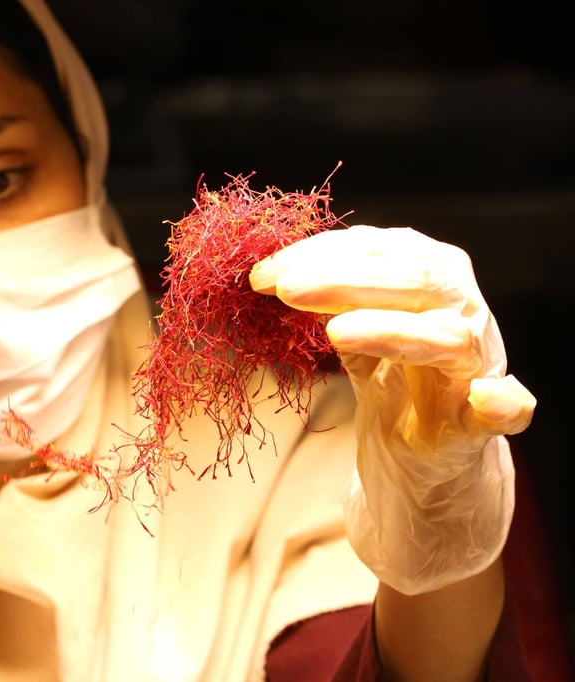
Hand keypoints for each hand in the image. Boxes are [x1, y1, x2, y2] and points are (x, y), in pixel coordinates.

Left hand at [251, 225, 535, 593]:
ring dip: (393, 331)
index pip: (381, 249)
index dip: (323, 254)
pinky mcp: (481, 425)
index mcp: (431, 278)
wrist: (423, 456)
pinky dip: (503, 404)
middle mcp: (461, 312)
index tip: (265, 271)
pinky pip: (507, 411)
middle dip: (345, 280)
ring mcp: (476, 368)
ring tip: (336, 333)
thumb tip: (267, 272)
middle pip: (414, 282)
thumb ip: (327, 299)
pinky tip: (486, 398)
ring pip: (446, 338)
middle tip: (286, 288)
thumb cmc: (388, 379)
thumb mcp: (352, 332)